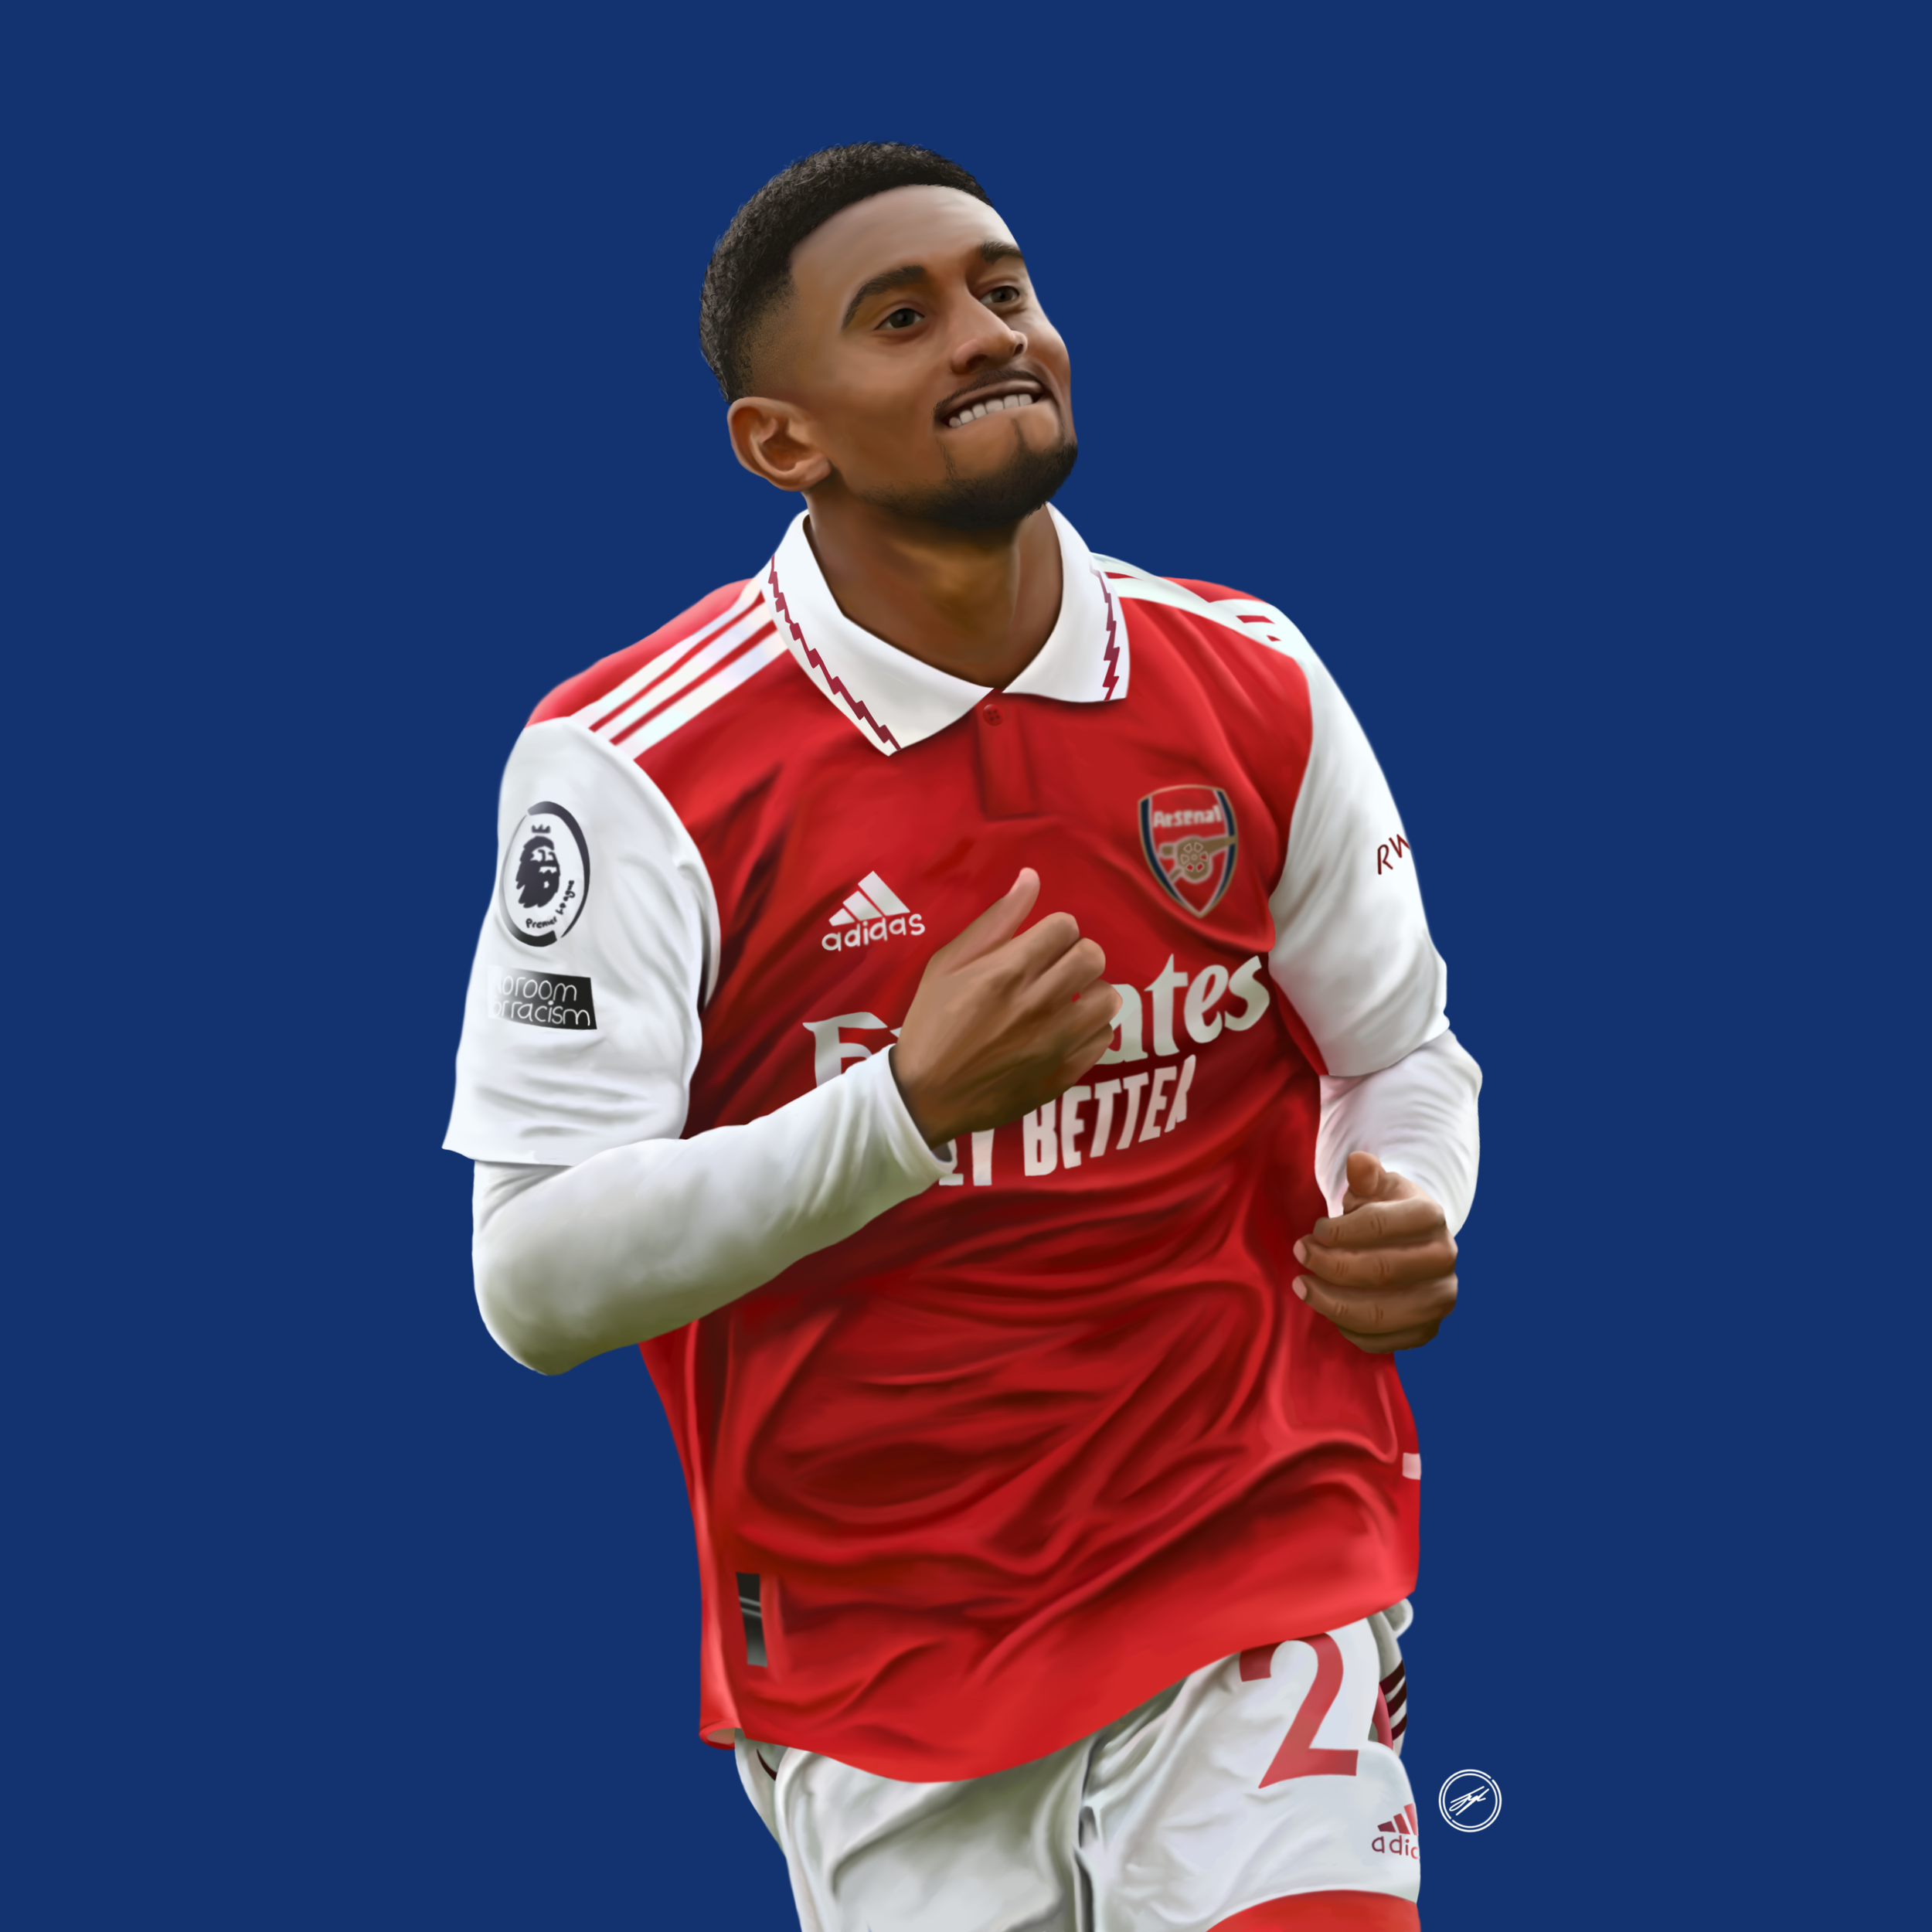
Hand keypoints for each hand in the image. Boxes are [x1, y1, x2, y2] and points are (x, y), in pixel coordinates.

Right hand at [892, 868, 1120, 1147]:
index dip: (1054, 931)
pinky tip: (1068, 1031)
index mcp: (1007, 972)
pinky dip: (1092, 1030)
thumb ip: (995, 922)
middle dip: (1077, 955)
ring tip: (1069, 1000)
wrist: (925, 1096)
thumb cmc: (931, 1023)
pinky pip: (1104, 1038)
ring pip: (1109, 998)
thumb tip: (1031, 879)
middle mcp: (1037, 1004)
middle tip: (1058, 970)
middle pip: (1093, 957)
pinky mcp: (1064, 1074)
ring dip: (1092, 992)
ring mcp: (1055, 1043)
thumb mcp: (947, 965)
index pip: (1065, 927)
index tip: (1041, 945)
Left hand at [1292, 1151, 1457, 1352]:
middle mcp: (1444, 1260)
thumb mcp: (1376, 1186)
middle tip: (1300, 1254)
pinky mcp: (1426, 1331)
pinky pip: (1381, 1341)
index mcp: (1431, 1217)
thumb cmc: (1386, 1210)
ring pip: (1379, 1313)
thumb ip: (1366, 1175)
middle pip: (1379, 1271)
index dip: (1339, 1231)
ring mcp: (1439, 1299)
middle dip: (1329, 1265)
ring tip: (1302, 1286)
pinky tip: (1328, 1307)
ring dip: (1331, 1302)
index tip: (1314, 1231)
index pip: (1379, 1226)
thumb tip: (1357, 1162)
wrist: (1412, 1242)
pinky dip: (1347, 1328)